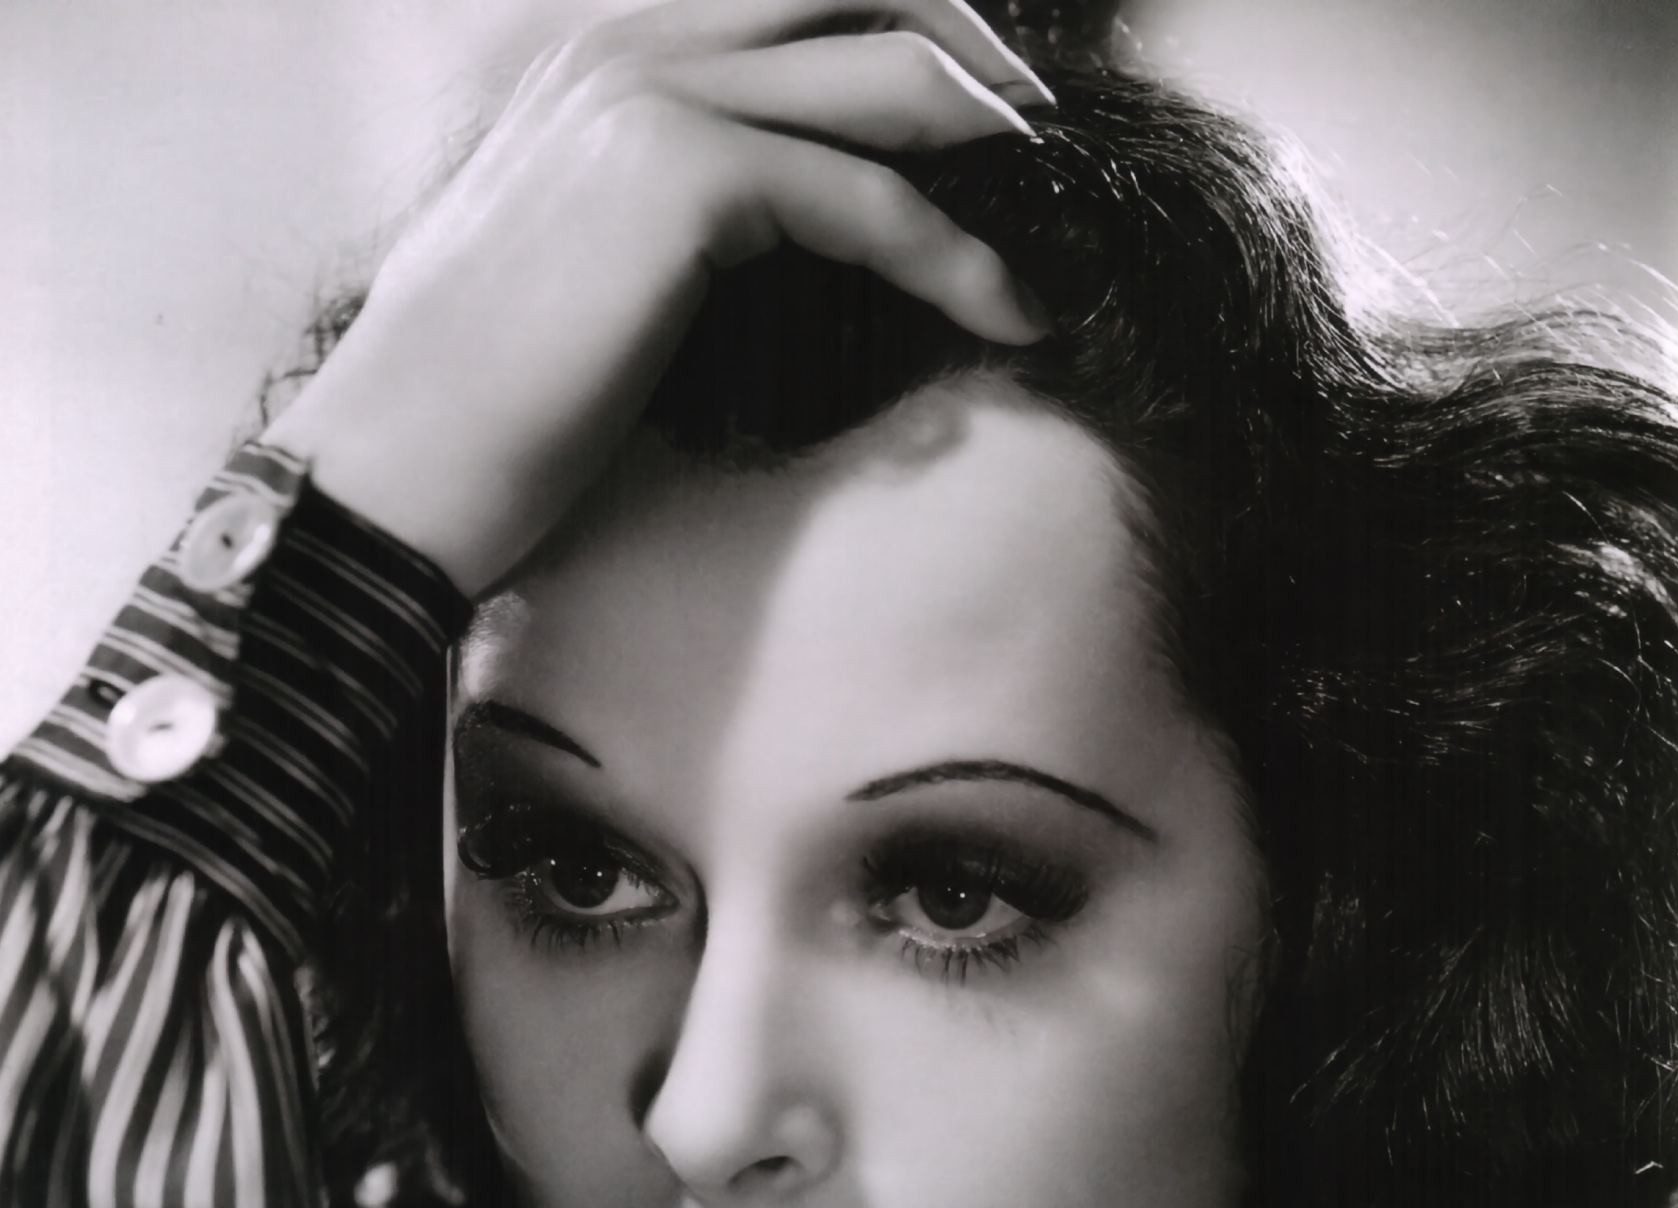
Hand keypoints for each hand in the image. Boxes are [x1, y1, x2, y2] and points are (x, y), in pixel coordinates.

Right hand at [263, 0, 1052, 596]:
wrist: (390, 464)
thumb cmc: (480, 400)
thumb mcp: (582, 266)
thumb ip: (668, 205)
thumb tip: (774, 225)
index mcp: (598, 49)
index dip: (897, 27)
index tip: (976, 107)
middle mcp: (624, 37)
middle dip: (969, 44)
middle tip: (1042, 134)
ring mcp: (649, 89)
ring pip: (884, 70)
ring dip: (991, 142)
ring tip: (1055, 218)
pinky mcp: (680, 172)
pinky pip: (866, 194)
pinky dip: (956, 258)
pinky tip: (1008, 313)